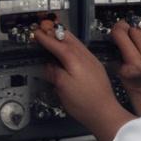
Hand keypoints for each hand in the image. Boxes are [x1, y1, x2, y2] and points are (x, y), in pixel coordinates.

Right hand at [34, 26, 133, 140]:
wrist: (104, 112)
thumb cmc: (84, 103)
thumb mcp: (62, 88)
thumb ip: (54, 73)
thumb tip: (49, 66)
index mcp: (75, 60)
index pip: (57, 45)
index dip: (46, 39)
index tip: (37, 33)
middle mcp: (85, 57)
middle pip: (69, 39)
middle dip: (56, 32)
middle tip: (45, 27)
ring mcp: (92, 61)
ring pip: (76, 43)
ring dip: (65, 37)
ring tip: (56, 34)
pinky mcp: (96, 67)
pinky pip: (82, 49)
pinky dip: (73, 45)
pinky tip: (70, 49)